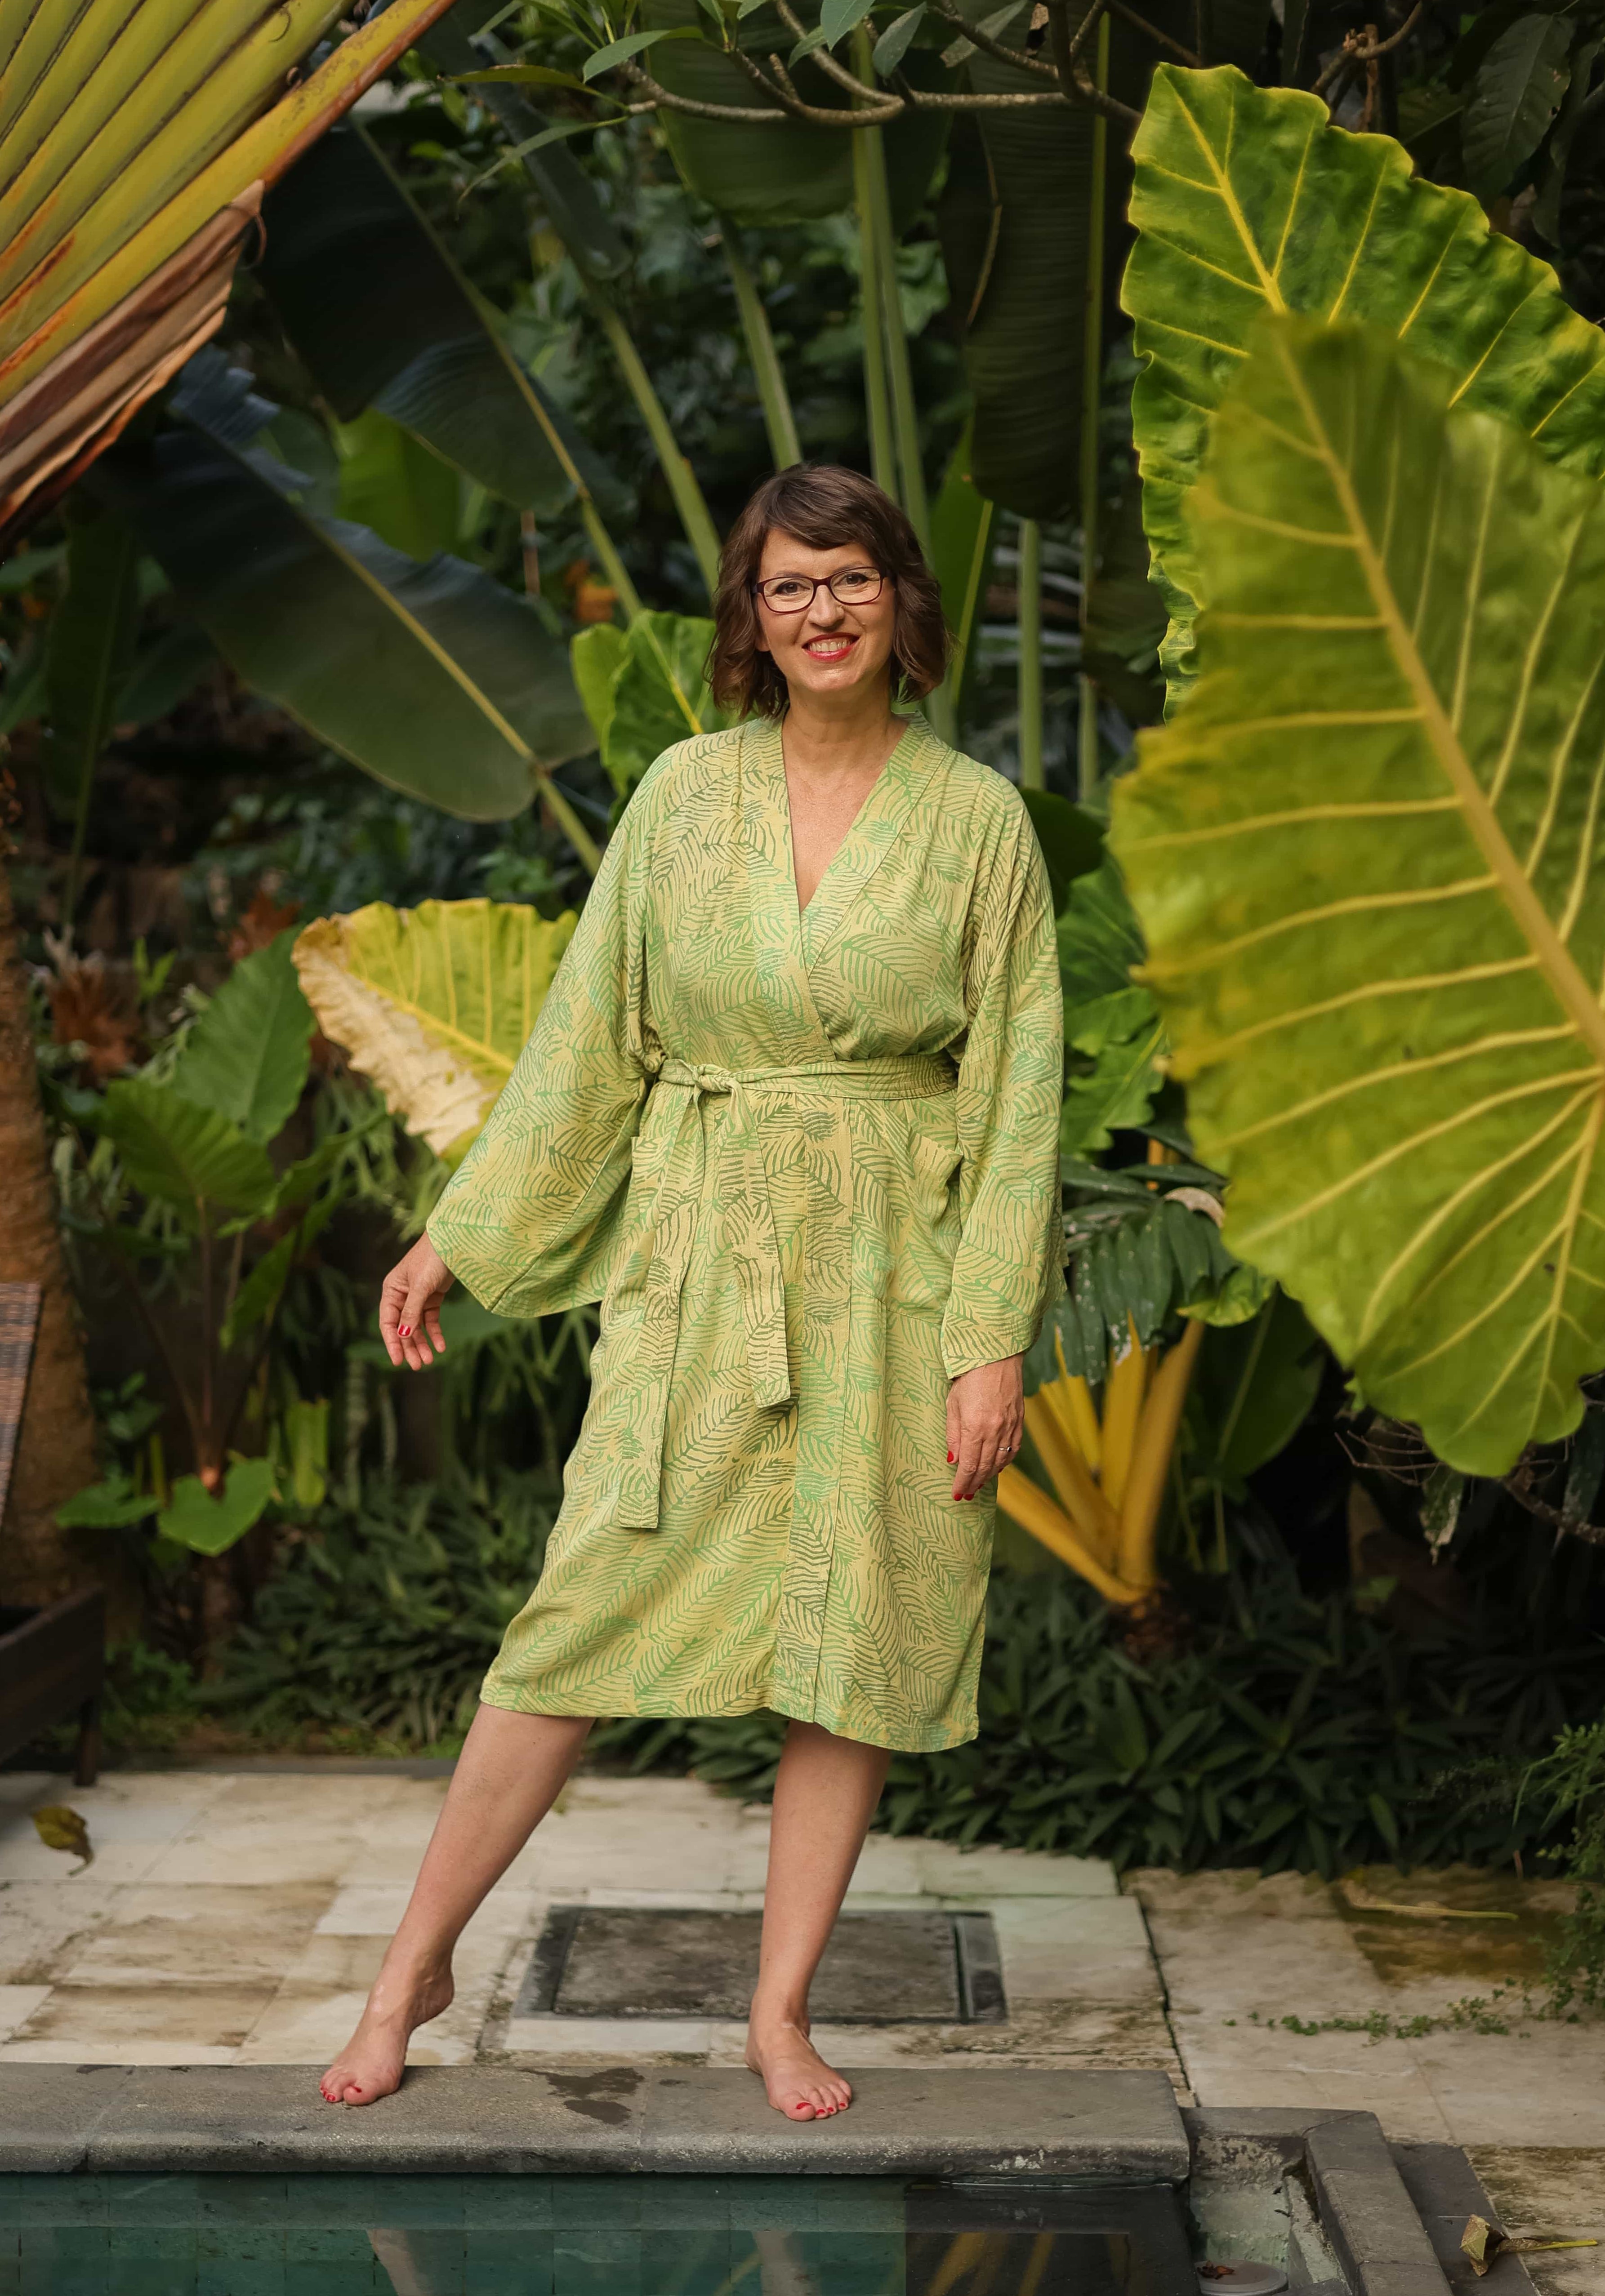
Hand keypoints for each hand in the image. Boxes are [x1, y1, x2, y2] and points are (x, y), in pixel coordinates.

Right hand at [380, 1233, 454, 1369]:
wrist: (453, 1242)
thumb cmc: (431, 1259)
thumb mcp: (420, 1287)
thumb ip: (411, 1312)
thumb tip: (402, 1335)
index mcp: (391, 1290)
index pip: (388, 1322)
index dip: (392, 1342)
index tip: (398, 1361)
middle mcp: (402, 1295)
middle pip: (403, 1327)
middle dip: (410, 1347)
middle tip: (417, 1366)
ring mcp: (418, 1297)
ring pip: (417, 1326)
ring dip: (423, 1343)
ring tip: (429, 1360)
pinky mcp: (433, 1297)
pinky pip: (431, 1320)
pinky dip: (435, 1333)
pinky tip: (441, 1347)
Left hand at [946, 1354, 1023, 1501]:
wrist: (996, 1355)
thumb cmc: (969, 1376)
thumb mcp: (952, 1404)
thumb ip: (953, 1435)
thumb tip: (953, 1460)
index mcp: (975, 1427)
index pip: (968, 1466)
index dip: (962, 1483)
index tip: (956, 1494)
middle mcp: (995, 1430)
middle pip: (984, 1467)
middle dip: (974, 1484)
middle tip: (966, 1495)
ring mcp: (1010, 1426)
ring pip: (1000, 1461)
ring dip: (989, 1476)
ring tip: (979, 1485)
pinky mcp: (1019, 1420)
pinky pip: (1013, 1448)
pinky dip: (1004, 1461)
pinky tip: (997, 1467)